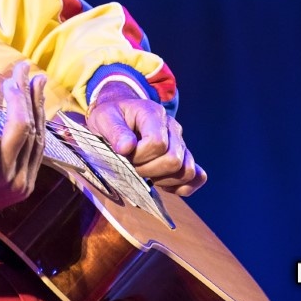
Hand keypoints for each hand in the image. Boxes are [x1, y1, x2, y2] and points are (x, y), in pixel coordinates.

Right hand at [0, 61, 45, 243]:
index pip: (19, 128)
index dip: (18, 100)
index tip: (12, 78)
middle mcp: (18, 180)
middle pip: (34, 132)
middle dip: (32, 98)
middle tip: (30, 71)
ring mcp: (25, 185)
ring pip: (39, 142)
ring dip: (38, 111)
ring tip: (37, 85)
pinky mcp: (25, 185)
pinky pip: (36, 153)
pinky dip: (36, 129)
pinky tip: (36, 111)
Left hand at [86, 81, 205, 195]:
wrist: (120, 115)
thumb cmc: (112, 117)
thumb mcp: (104, 118)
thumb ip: (115, 131)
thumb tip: (126, 148)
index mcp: (153, 114)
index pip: (158, 143)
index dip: (140, 156)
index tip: (124, 155)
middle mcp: (172, 128)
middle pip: (174, 160)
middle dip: (149, 170)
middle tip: (132, 166)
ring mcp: (181, 143)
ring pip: (187, 171)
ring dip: (163, 180)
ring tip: (145, 173)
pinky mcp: (184, 157)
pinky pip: (196, 177)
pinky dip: (180, 186)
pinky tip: (161, 183)